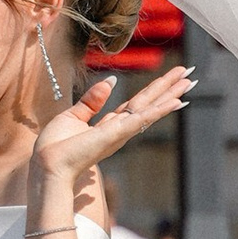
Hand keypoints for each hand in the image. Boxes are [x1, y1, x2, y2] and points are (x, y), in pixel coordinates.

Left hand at [30, 64, 195, 212]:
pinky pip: (142, 119)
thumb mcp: (73, 117)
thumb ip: (92, 101)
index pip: (137, 103)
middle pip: (149, 103)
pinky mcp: (115, 134)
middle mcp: (120, 129)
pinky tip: (176, 102)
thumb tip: (110, 82)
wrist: (48, 165)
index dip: (154, 90)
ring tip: (189, 81)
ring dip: (171, 94)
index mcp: (109, 125)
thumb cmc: (55, 147)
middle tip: (189, 73)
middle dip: (168, 88)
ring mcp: (120, 132)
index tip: (170, 78)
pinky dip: (159, 111)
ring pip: (150, 109)